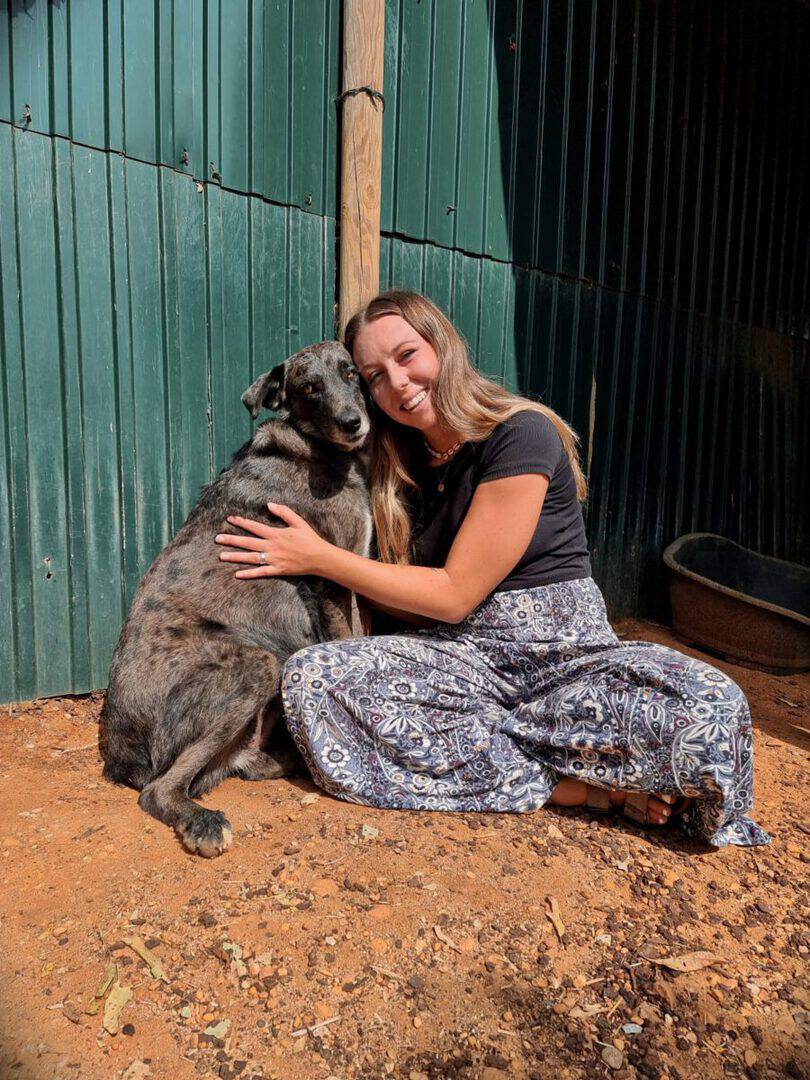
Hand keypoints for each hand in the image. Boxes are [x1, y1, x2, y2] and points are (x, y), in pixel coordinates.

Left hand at [215, 503, 330, 578]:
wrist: (320, 557)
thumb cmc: (310, 538)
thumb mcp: (298, 521)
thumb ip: (283, 512)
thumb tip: (269, 505)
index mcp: (276, 534)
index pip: (254, 527)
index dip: (241, 522)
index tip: (229, 519)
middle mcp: (272, 547)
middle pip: (248, 542)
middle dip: (231, 540)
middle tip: (217, 539)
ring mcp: (274, 559)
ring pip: (251, 558)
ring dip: (235, 557)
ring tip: (221, 556)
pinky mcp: (277, 570)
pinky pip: (261, 572)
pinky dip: (249, 574)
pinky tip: (237, 574)